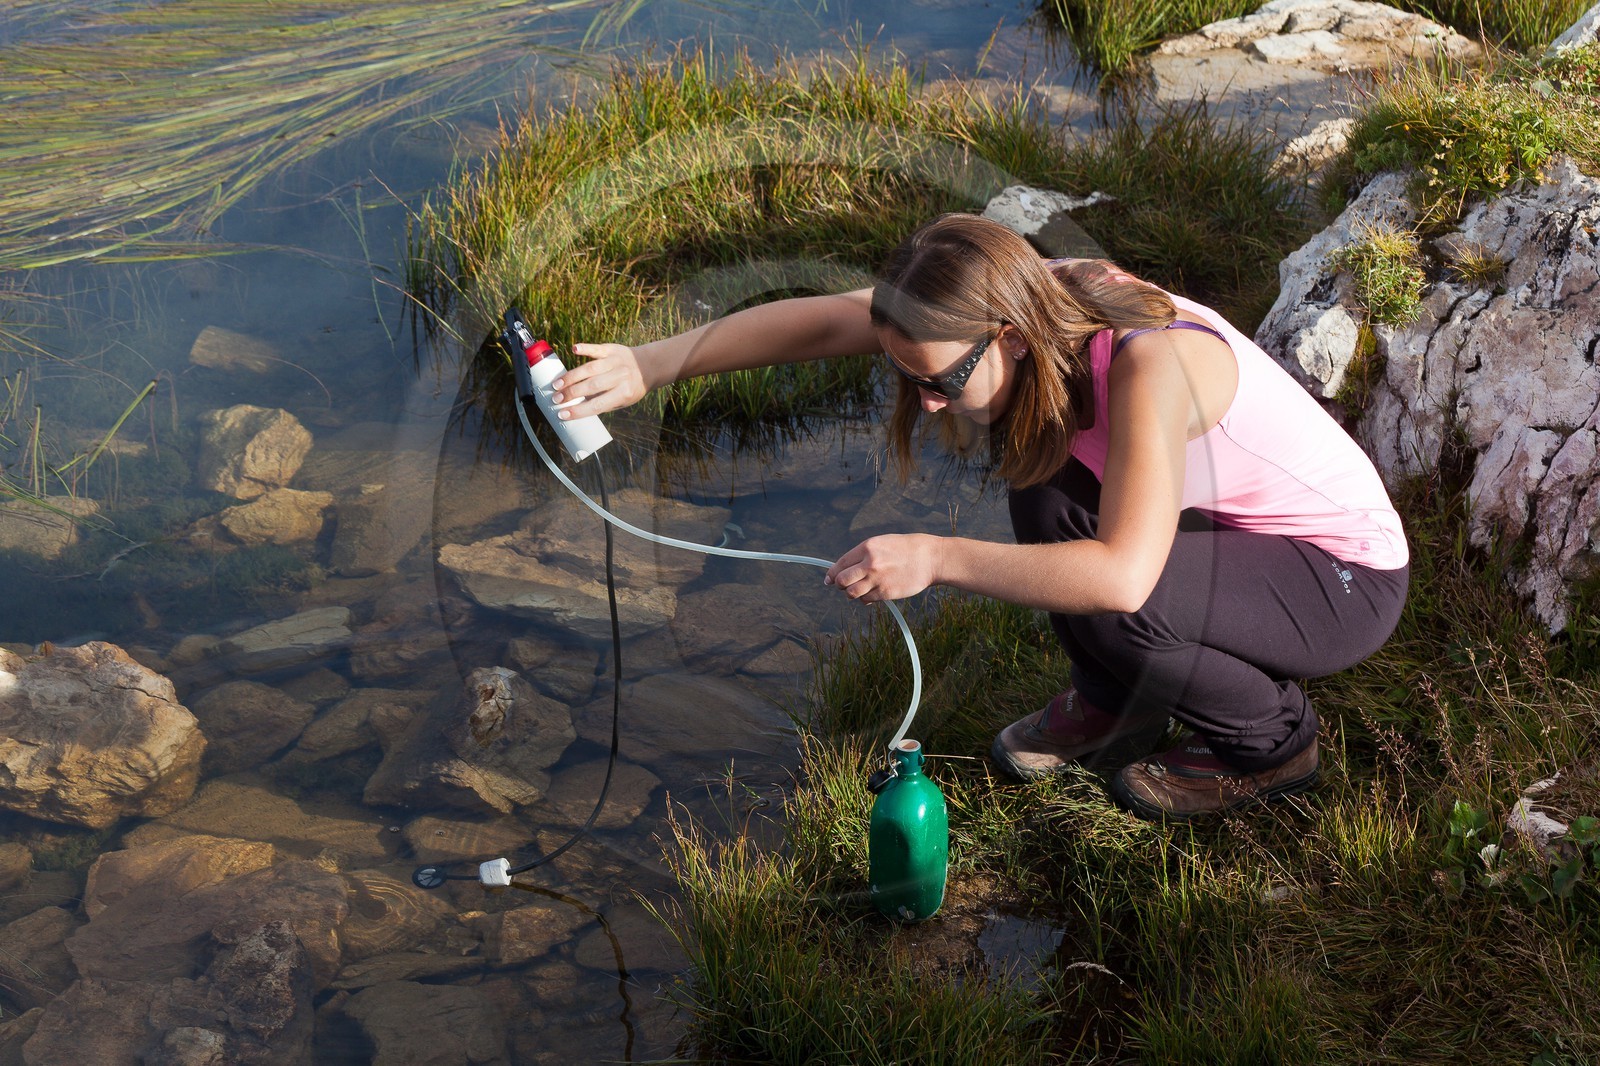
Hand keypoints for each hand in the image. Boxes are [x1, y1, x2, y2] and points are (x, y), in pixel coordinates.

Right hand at [548, 342, 649, 417]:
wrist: (647, 366)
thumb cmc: (630, 388)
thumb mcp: (622, 401)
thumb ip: (601, 403)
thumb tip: (574, 407)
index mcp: (624, 393)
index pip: (598, 404)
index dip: (579, 410)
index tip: (562, 414)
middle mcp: (621, 376)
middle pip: (592, 386)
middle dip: (571, 393)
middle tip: (556, 398)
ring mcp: (615, 361)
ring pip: (590, 368)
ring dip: (571, 376)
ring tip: (557, 384)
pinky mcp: (611, 349)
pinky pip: (597, 348)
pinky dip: (585, 348)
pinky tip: (574, 349)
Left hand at [824, 534, 942, 602]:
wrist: (929, 558)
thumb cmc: (906, 549)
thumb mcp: (882, 544)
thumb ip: (863, 555)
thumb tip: (846, 569)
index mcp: (867, 548)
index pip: (841, 564)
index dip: (832, 574)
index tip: (829, 579)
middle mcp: (870, 563)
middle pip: (842, 581)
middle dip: (840, 585)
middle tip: (843, 586)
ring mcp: (877, 579)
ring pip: (852, 593)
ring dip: (852, 594)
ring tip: (858, 591)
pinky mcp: (886, 593)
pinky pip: (867, 600)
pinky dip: (866, 599)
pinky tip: (872, 594)